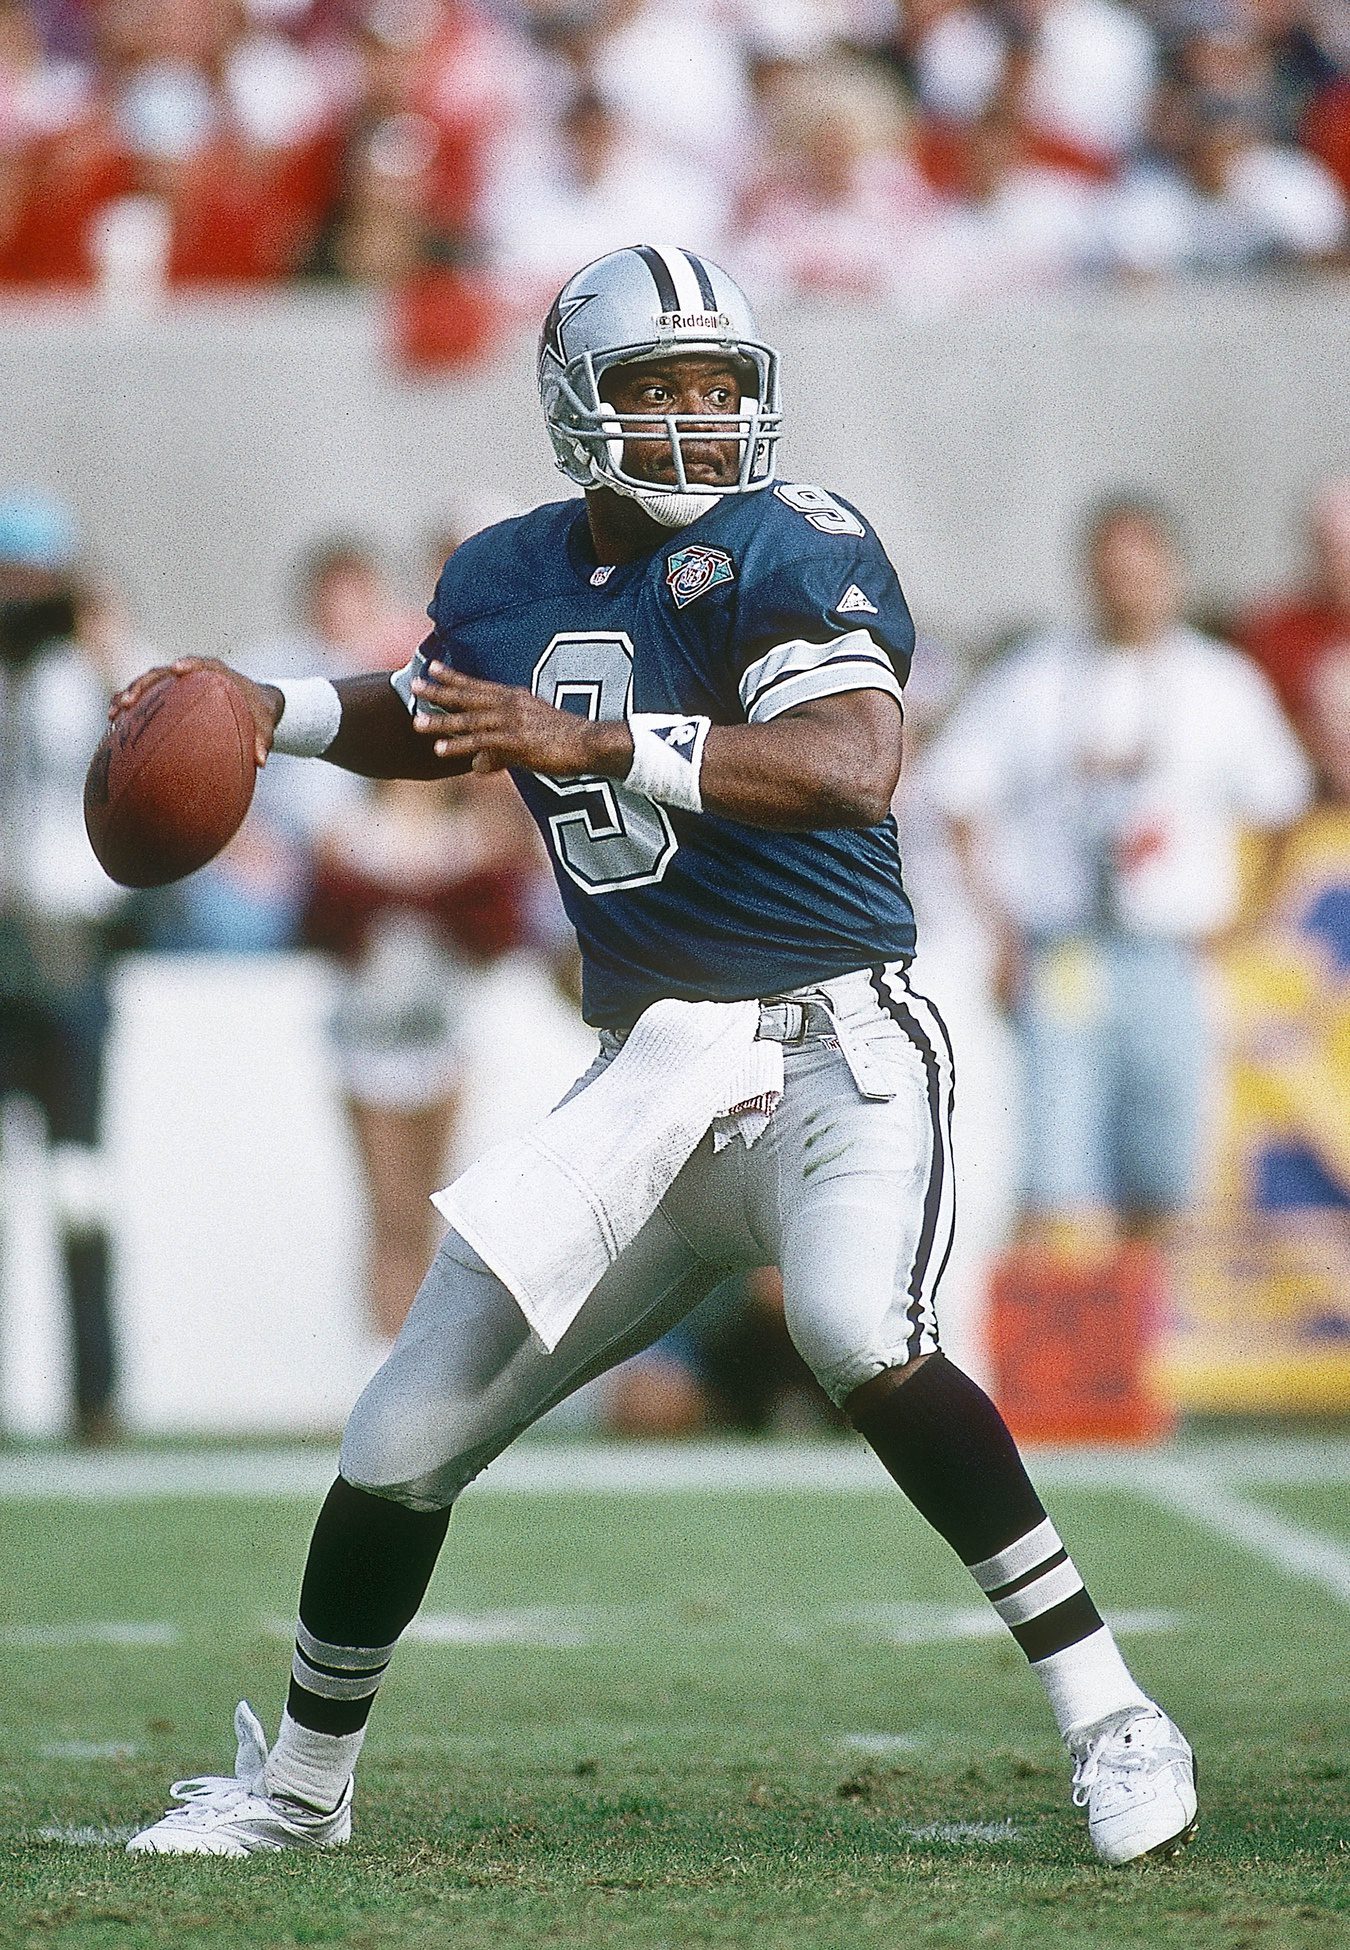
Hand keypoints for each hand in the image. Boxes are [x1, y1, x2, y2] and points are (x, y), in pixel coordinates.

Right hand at [110, 656, 281, 767]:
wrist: (251, 703)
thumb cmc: (258, 712)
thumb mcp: (265, 725)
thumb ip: (264, 740)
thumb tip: (261, 762)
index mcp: (214, 672)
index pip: (198, 663)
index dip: (187, 665)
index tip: (176, 669)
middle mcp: (190, 673)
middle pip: (161, 673)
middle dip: (142, 685)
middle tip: (128, 702)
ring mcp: (174, 683)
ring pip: (146, 685)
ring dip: (128, 696)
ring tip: (112, 714)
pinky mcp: (166, 695)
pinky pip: (144, 700)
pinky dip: (129, 710)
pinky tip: (113, 726)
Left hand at [411, 661, 631, 778]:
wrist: (591, 743)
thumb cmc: (566, 741)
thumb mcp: (530, 740)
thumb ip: (499, 751)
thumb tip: (477, 766)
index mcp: (515, 698)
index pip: (479, 684)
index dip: (454, 676)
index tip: (432, 666)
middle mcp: (510, 705)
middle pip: (468, 697)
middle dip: (439, 691)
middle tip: (414, 685)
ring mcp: (512, 722)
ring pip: (469, 720)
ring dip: (442, 721)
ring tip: (417, 722)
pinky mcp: (515, 742)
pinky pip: (481, 743)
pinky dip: (459, 746)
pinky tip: (440, 749)